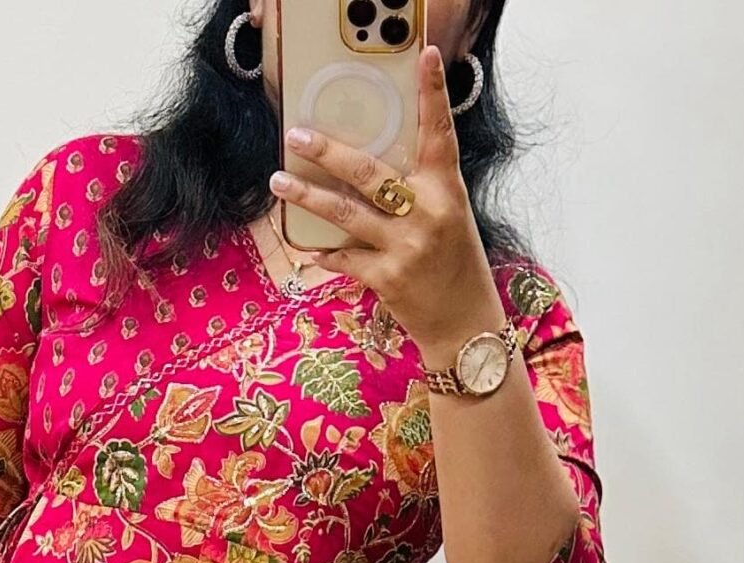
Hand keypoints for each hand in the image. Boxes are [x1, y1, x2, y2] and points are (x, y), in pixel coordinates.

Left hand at [269, 45, 505, 367]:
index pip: (440, 132)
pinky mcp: (387, 278)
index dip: (433, 93)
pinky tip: (303, 245)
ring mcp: (405, 246)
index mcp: (446, 189)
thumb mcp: (449, 214)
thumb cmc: (455, 264)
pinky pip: (344, 258)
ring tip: (278, 181)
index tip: (425, 56)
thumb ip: (419, 187)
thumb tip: (370, 164)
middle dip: (328, 152)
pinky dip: (322, 251)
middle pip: (369, 172)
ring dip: (307, 196)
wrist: (465, 324)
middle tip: (296, 135)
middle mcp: (426, 212)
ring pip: (345, 213)